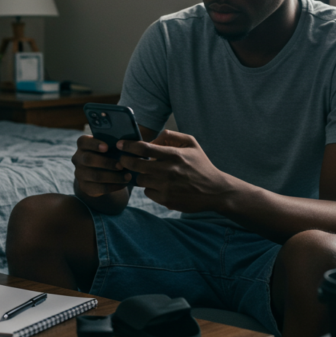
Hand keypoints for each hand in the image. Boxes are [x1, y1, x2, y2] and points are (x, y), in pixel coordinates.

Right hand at [71, 135, 131, 197]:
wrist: (103, 172)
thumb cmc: (109, 154)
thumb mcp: (110, 146)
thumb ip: (115, 144)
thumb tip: (129, 142)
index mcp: (83, 145)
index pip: (83, 142)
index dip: (94, 144)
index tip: (107, 147)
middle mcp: (78, 158)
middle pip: (88, 159)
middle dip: (106, 162)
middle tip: (121, 165)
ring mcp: (79, 174)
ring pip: (95, 176)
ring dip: (113, 177)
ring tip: (127, 176)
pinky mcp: (84, 187)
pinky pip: (99, 188)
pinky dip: (113, 186)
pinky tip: (123, 184)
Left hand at [118, 130, 233, 212]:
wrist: (215, 191)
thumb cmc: (201, 165)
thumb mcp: (192, 144)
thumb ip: (171, 136)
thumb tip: (151, 139)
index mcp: (174, 155)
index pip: (143, 148)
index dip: (128, 146)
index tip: (120, 145)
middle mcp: (168, 171)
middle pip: (136, 165)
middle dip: (126, 161)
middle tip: (124, 159)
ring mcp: (166, 187)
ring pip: (140, 180)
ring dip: (141, 176)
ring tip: (149, 173)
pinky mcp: (166, 200)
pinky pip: (148, 192)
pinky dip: (150, 188)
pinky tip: (160, 185)